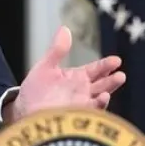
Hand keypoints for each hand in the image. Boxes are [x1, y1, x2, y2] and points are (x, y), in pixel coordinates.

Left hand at [8, 26, 125, 120]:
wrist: (24, 113)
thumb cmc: (33, 92)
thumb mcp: (45, 67)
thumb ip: (57, 50)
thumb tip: (65, 29)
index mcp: (76, 78)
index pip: (95, 70)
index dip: (106, 65)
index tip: (116, 60)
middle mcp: (81, 91)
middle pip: (102, 84)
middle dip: (112, 79)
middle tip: (120, 74)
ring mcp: (80, 104)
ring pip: (100, 97)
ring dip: (108, 90)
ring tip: (117, 82)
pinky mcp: (77, 116)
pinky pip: (92, 111)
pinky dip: (98, 105)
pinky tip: (103, 97)